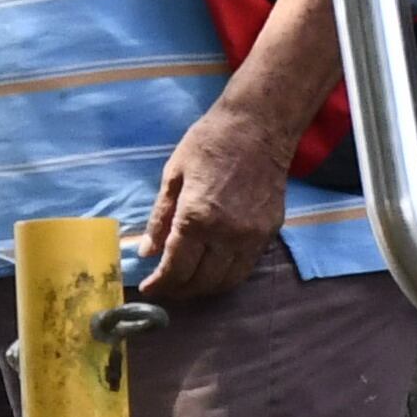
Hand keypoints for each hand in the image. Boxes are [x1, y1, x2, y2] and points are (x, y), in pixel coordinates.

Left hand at [135, 99, 288, 303]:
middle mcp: (227, 235)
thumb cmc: (209, 143)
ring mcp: (252, 237)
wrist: (259, 126)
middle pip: (201, 282)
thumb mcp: (173, 174)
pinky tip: (213, 267)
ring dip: (204, 288)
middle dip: (179, 290)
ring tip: (188, 282)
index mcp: (197, 218)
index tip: (148, 288)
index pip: (176, 269)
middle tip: (166, 286)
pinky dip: (227, 275)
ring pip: (226, 281)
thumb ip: (160, 218)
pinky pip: (246, 267)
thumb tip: (146, 252)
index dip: (159, 284)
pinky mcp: (270, 233)